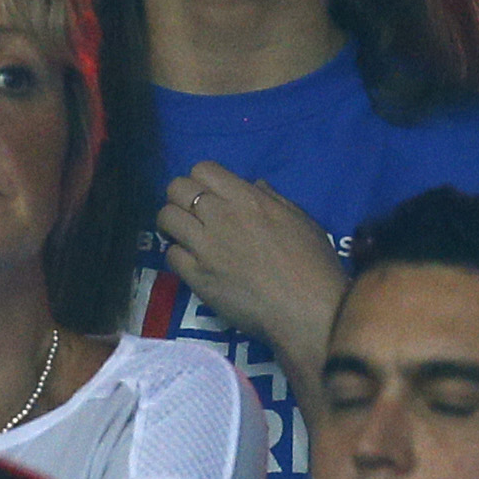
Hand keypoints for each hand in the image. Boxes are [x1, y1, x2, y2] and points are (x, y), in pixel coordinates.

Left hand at [157, 162, 344, 401]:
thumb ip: (274, 199)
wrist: (308, 309)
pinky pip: (170, 255)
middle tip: (192, 217)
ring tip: (186, 238)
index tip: (209, 197)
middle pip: (176, 187)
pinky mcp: (196, 276)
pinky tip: (193, 265)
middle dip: (180, 198)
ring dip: (172, 226)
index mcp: (248, 198)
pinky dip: (178, 258)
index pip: (203, 168)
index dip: (201, 181)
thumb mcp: (301, 220)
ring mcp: (205, 246)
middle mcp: (221, 215)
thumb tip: (254, 185)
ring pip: (165, 217)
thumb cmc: (314, 264)